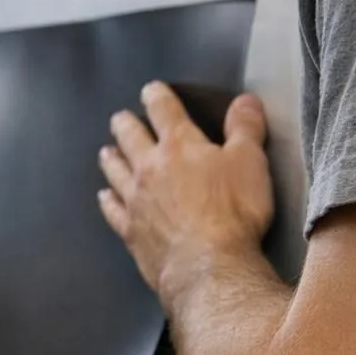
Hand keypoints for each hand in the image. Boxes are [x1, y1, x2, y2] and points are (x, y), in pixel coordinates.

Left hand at [97, 82, 273, 302]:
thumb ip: (246, 129)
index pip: (164, 111)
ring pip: (116, 171)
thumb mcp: (251, 162)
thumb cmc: (233, 212)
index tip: (151, 90)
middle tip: (120, 118)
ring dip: (111, 159)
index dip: (157, 97)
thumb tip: (245, 102)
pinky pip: (112, 210)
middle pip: (131, 139)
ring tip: (106, 152)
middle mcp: (150, 169)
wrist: (207, 264)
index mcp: (180, 146)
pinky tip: (104, 197)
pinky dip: (107, 201)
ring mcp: (135, 201)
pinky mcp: (130, 231)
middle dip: (125, 124)